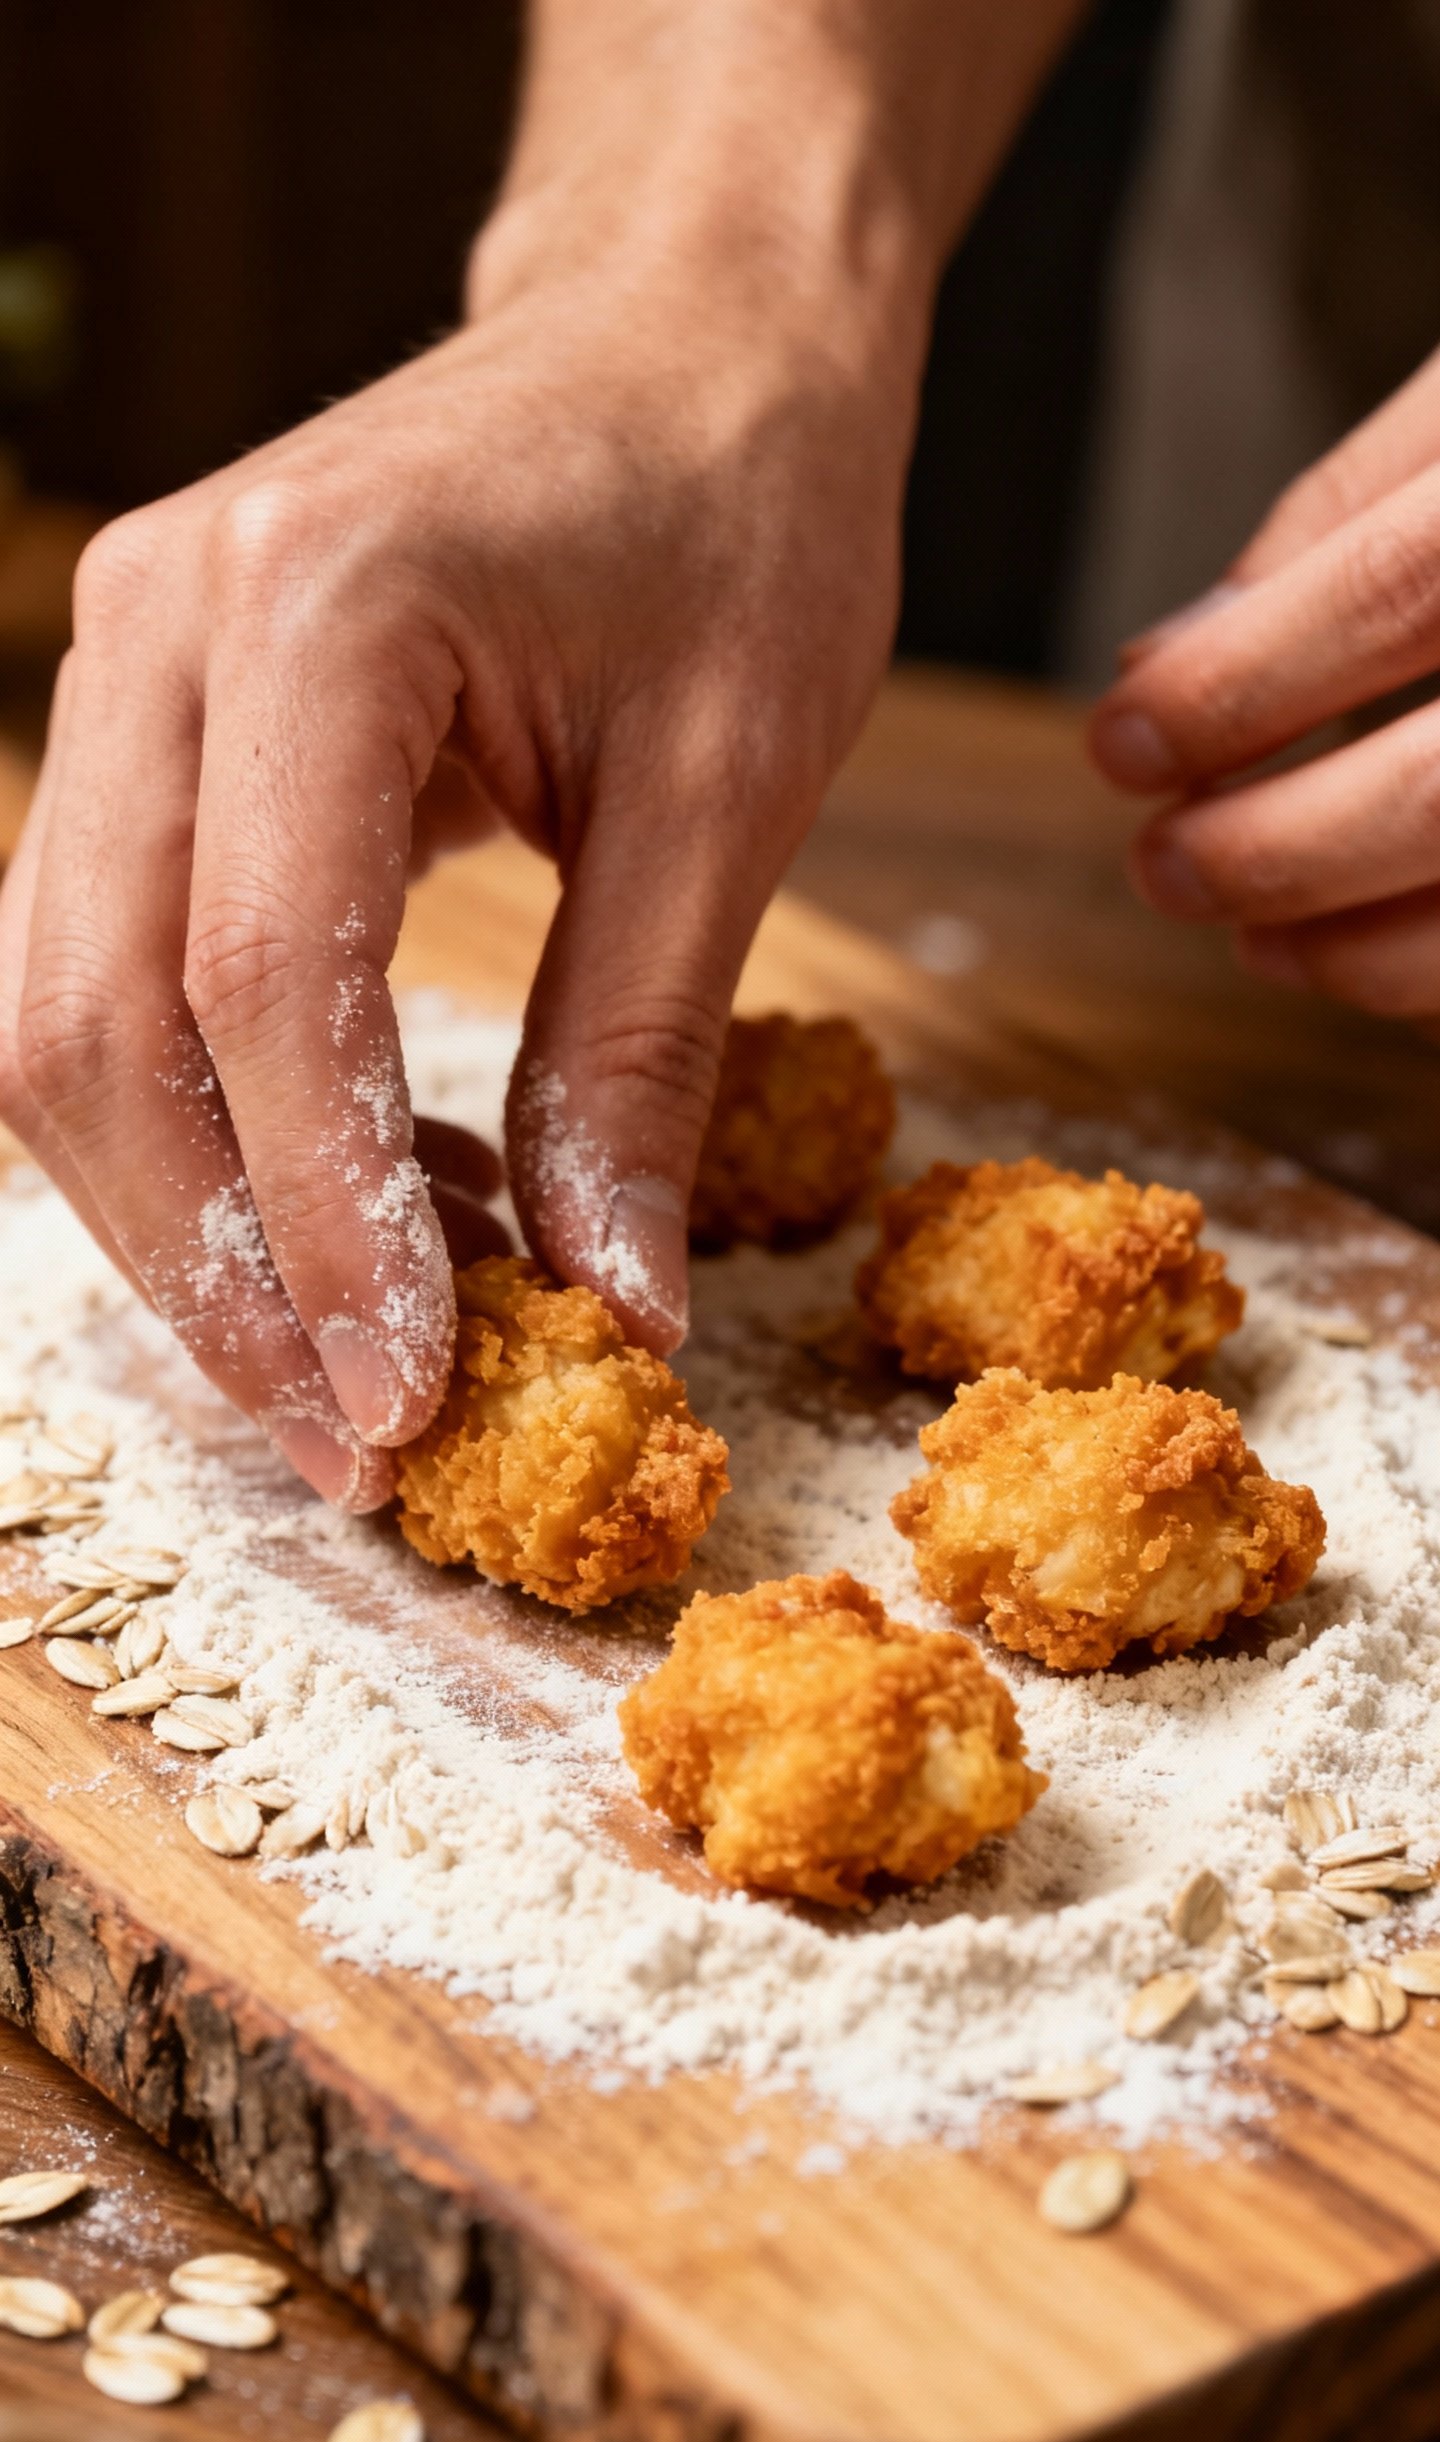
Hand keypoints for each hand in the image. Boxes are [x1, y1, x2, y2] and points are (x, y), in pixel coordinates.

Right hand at [0, 226, 912, 1506]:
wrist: (681, 331)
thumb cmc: (736, 505)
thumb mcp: (731, 783)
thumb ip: (639, 1054)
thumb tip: (611, 1311)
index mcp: (317, 609)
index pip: (260, 986)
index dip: (319, 1227)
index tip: (405, 1401)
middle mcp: (156, 635)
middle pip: (92, 1026)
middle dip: (213, 1267)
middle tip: (358, 1441)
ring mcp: (121, 677)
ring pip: (57, 1023)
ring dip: (191, 1223)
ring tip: (377, 1349)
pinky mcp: (148, 738)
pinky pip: (117, 978)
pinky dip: (219, 1130)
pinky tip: (381, 1208)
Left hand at [1088, 343, 1439, 1018]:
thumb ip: (1344, 513)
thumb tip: (1162, 658)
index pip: (1393, 588)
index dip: (1236, 683)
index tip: (1124, 738)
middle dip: (1274, 849)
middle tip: (1163, 864)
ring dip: (1351, 947)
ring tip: (1246, 927)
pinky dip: (1431, 972)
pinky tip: (1352, 953)